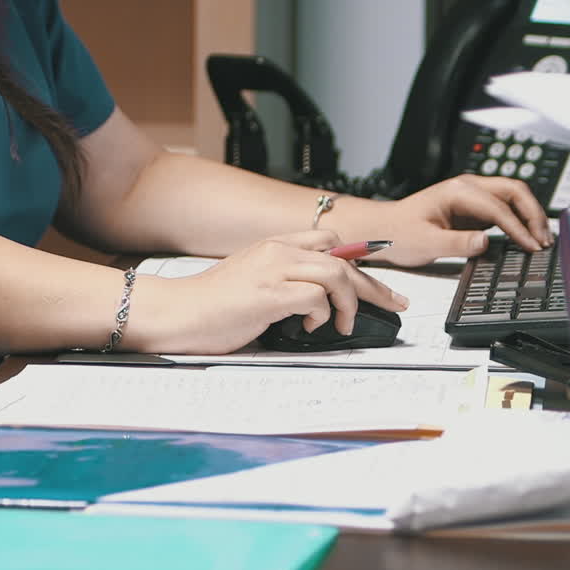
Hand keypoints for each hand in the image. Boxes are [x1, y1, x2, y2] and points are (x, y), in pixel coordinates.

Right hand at [129, 230, 408, 354]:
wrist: (176, 313)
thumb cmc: (209, 306)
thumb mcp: (251, 282)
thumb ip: (282, 282)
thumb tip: (314, 302)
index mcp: (272, 246)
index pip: (330, 243)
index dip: (360, 261)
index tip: (378, 281)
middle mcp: (276, 251)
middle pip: (343, 258)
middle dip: (374, 285)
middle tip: (393, 303)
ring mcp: (273, 270)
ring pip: (337, 273)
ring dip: (351, 301)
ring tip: (345, 323)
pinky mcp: (268, 294)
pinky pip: (316, 298)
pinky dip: (323, 314)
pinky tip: (311, 325)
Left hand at [331, 175, 551, 266]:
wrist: (383, 230)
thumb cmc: (398, 233)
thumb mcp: (425, 243)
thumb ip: (456, 243)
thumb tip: (485, 242)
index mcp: (457, 190)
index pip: (498, 206)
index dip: (518, 227)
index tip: (530, 246)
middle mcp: (467, 187)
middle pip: (514, 191)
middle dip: (533, 214)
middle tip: (544, 240)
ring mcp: (472, 197)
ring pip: (513, 197)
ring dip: (529, 216)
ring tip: (541, 241)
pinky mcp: (473, 209)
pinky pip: (504, 210)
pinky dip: (519, 222)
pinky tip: (525, 239)